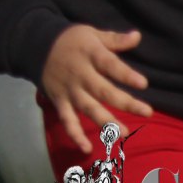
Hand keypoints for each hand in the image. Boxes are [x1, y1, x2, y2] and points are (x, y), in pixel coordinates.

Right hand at [41, 25, 152, 153]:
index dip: (125, 74)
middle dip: (125, 102)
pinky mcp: (59, 101)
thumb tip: (137, 37)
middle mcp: (80, 74)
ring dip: (105, 122)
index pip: (109, 64)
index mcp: (89, 54)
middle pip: (103, 90)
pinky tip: (86, 148)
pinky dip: (74, 135)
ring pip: (88, 108)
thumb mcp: (91, 34)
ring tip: (123, 133)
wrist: (34, 45)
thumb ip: (114, 39)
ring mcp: (69, 90)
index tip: (143, 83)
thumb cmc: (71, 40)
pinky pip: (67, 120)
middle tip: (147, 112)